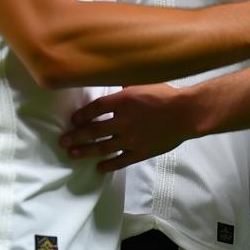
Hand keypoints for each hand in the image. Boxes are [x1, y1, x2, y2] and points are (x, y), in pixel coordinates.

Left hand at [61, 84, 189, 172]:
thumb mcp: (145, 82)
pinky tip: (99, 168)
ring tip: (73, 154)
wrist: (186, 113)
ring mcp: (131, 139)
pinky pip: (120, 161)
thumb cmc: (167, 94)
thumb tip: (116, 81)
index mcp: (123, 101)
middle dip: (76, 136)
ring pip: (102, 147)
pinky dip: (108, 165)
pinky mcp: (140, 152)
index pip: (95, 109)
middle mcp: (123, 121)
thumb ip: (128, 84)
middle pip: (93, 130)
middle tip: (63, 142)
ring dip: (86, 152)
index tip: (73, 120)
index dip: (82, 115)